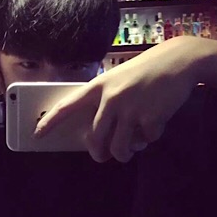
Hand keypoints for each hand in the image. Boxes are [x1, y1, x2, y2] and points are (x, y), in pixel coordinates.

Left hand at [35, 37, 201, 162]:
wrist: (178, 60)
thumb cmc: (146, 70)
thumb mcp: (118, 79)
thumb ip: (106, 101)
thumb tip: (104, 133)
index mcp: (99, 87)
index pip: (68, 106)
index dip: (50, 121)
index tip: (37, 134)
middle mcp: (110, 99)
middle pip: (96, 139)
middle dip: (99, 153)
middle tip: (103, 156)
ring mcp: (130, 109)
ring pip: (120, 148)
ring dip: (125, 153)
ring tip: (131, 148)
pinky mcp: (151, 118)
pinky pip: (146, 141)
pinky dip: (150, 138)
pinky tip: (155, 124)